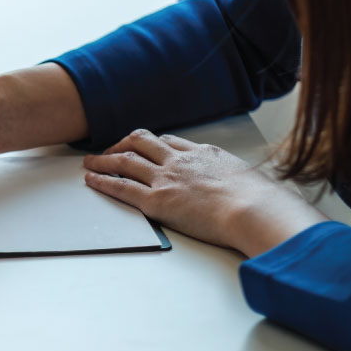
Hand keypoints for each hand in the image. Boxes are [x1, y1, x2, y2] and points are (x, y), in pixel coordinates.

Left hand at [82, 129, 326, 256]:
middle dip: (122, 144)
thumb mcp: (251, 180)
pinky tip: (91, 179)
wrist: (257, 210)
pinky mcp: (156, 201)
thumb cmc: (262, 202)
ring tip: (89, 161)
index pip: (170, 141)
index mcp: (205, 154)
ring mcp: (166, 179)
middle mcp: (181, 161)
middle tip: (110, 149)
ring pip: (125, 162)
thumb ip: (237, 180)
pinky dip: (102, 181)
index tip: (143, 144)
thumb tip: (249, 191)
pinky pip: (121, 187)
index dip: (152, 142)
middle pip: (142, 143)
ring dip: (103, 160)